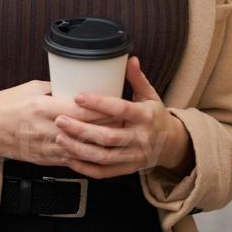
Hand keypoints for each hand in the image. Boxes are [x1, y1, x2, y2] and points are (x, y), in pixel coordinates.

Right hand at [0, 79, 126, 167]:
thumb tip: (75, 86)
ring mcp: (45, 148)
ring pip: (82, 149)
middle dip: (108, 127)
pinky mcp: (44, 160)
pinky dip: (87, 156)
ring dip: (100, 144)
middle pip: (86, 131)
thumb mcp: (31, 88)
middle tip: (125, 121)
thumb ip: (54, 89)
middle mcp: (46, 129)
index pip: (81, 111)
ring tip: (117, 137)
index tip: (118, 104)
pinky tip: (99, 152)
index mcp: (43, 108)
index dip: (103, 109)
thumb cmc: (5, 104)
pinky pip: (71, 160)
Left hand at [52, 56, 187, 178]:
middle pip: (108, 136)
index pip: (121, 109)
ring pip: (103, 157)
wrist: (171, 144)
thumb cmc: (155, 116)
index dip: (99, 103)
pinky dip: (85, 168)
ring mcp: (133, 156)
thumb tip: (130, 58)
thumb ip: (138, 79)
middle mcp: (140, 138)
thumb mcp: (150, 96)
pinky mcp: (127, 169)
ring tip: (60, 138)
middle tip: (60, 120)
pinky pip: (104, 172)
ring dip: (79, 149)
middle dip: (81, 130)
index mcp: (146, 116)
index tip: (78, 96)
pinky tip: (69, 158)